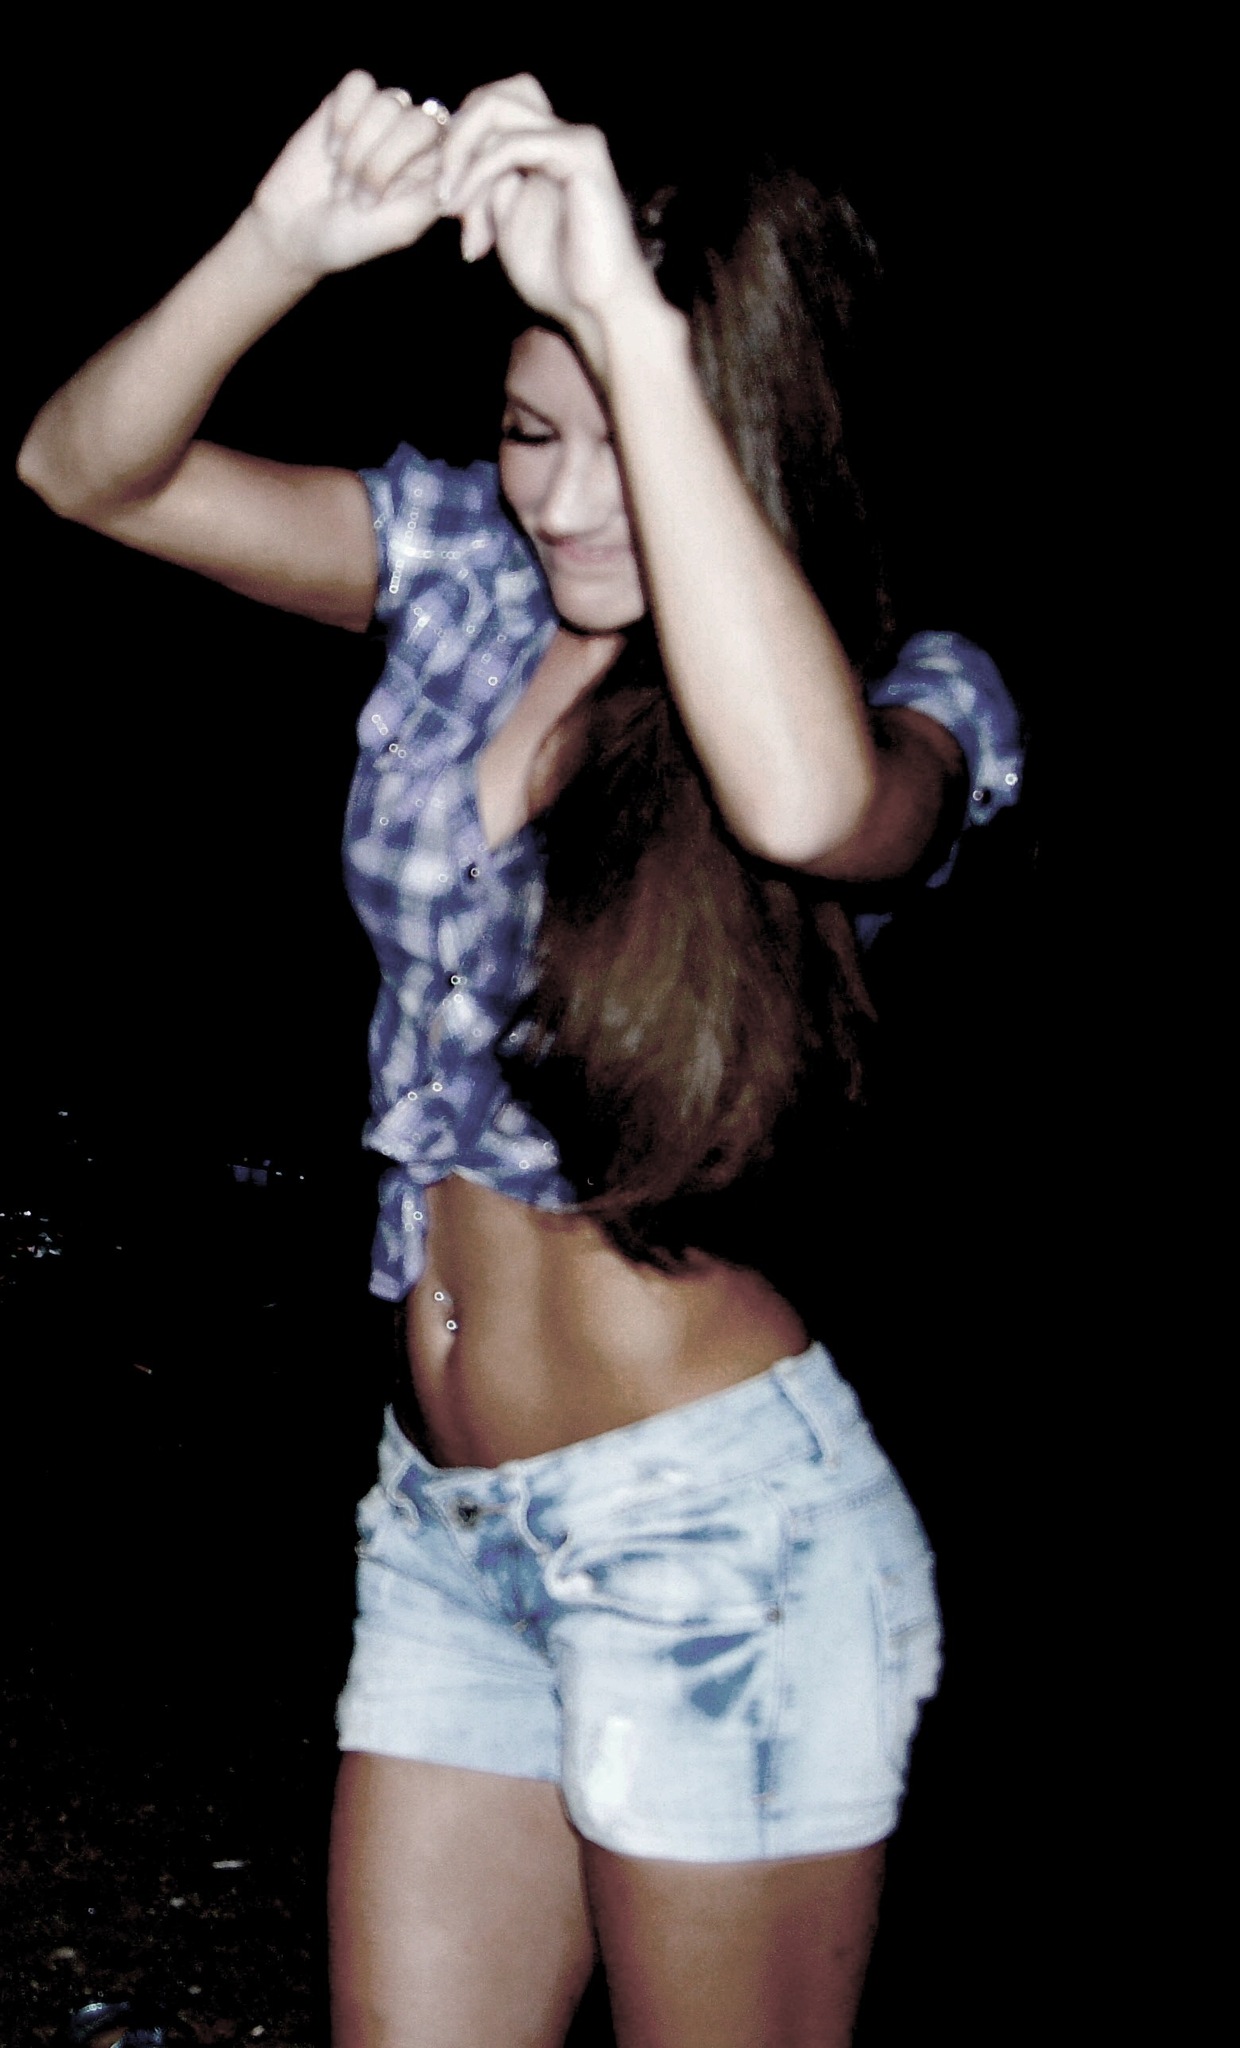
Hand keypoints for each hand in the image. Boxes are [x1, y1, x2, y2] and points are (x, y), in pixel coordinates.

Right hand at [249, 71, 446, 280]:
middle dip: (385, 163)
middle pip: (420, 122)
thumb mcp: (400, 227)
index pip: (455, 144)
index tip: (401, 197)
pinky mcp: (347, 101)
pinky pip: (359, 84)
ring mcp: (381, 117)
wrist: (291, 231)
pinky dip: (344, 116)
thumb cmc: (349, 237)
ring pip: (388, 103)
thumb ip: (432, 194)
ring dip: (359, 148)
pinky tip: (330, 146)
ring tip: (341, 182)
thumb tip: (457, 162)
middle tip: (359, 200)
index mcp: (434, 170)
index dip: (428, 165)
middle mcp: (413, 140)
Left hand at [437, 77, 663, 367]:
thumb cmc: (560, 282)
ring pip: (495, 107)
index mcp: (544, 151)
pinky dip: (478, 171)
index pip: (487, 114)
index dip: (454, 150)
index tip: (442, 206)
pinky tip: (464, 205)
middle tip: (440, 193)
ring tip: (448, 203)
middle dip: (453, 140)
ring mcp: (574, 138)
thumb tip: (453, 164)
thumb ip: (485, 188)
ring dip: (459, 154)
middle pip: (491, 95)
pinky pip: (511, 142)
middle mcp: (561, 135)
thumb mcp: (504, 227)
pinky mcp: (581, 152)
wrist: (600, 312)